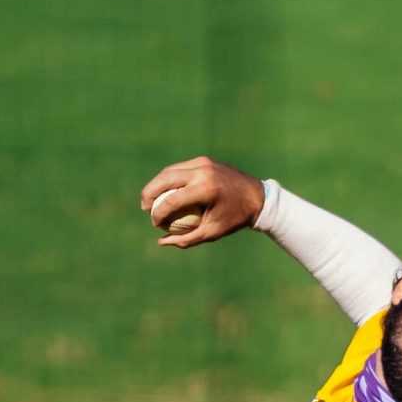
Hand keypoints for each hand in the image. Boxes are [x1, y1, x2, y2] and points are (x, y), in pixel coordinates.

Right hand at [137, 156, 265, 248]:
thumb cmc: (234, 219)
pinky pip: (180, 169)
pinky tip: (163, 192)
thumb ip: (185, 239)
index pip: (172, 200)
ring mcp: (203, 162)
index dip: (158, 213)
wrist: (257, 197)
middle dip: (149, 193)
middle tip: (144, 208)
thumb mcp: (212, 233)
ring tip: (150, 200)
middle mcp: (202, 171)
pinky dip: (169, 179)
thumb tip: (161, 241)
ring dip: (156, 184)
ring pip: (170, 171)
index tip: (155, 224)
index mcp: (205, 189)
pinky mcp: (204, 160)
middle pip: (165, 179)